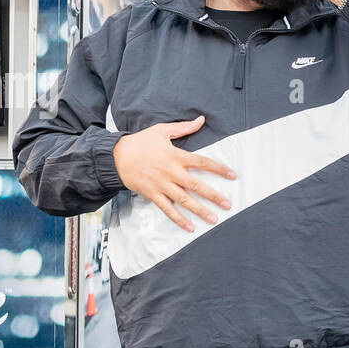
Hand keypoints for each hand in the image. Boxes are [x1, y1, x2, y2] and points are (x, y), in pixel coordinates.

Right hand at [112, 116, 235, 231]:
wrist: (115, 156)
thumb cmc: (140, 142)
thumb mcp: (162, 131)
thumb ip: (184, 128)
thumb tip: (202, 120)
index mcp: (175, 156)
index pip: (202, 162)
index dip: (219, 169)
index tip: (233, 176)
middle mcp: (171, 172)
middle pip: (196, 186)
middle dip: (213, 196)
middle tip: (228, 204)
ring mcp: (162, 185)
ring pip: (184, 200)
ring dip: (200, 210)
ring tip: (214, 219)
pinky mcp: (153, 195)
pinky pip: (167, 209)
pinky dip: (179, 219)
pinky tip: (190, 227)